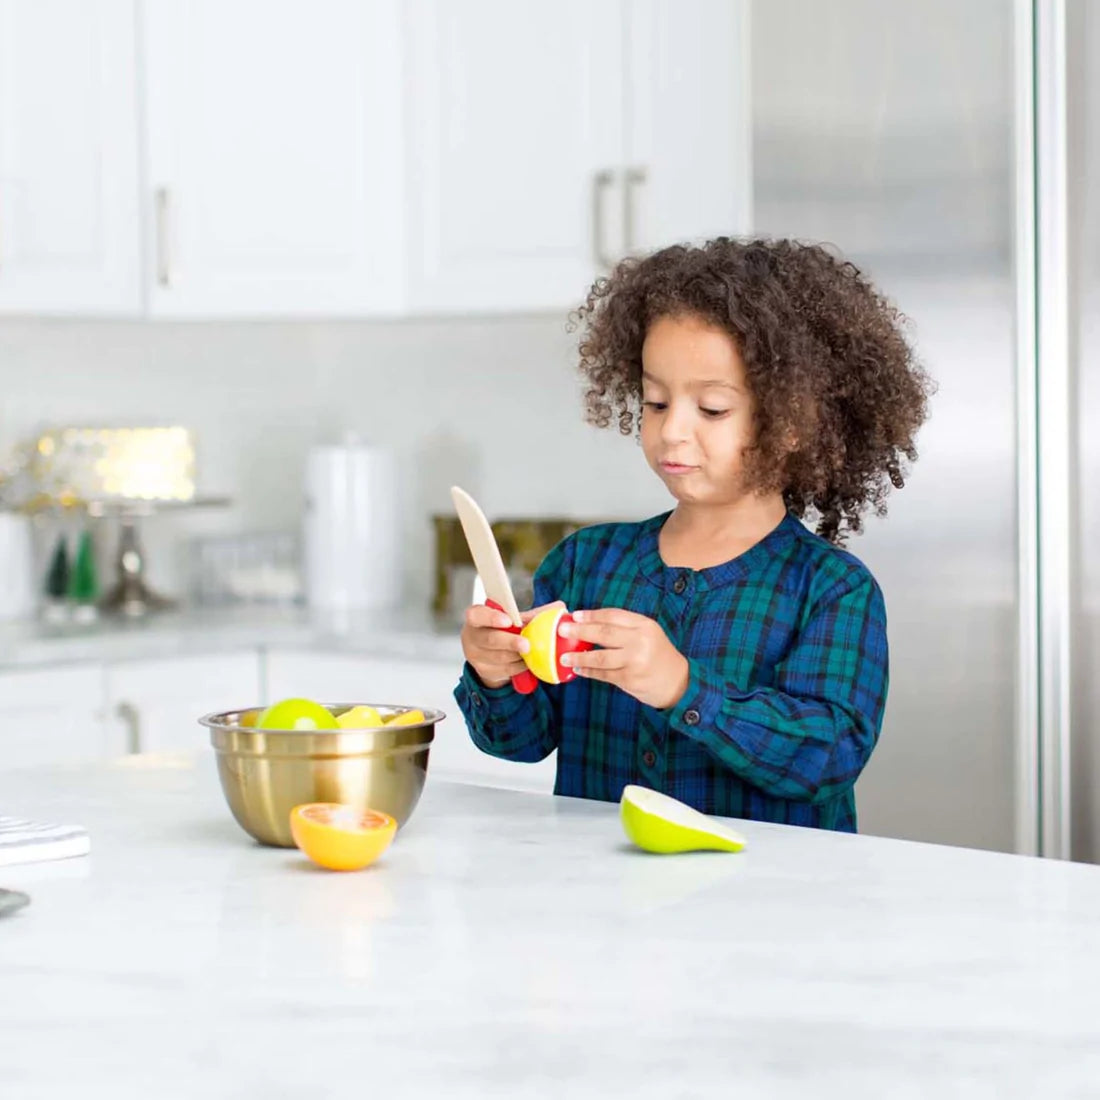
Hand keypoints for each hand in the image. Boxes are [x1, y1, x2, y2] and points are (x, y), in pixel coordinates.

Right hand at [461, 601, 565, 688]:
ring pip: (499, 658)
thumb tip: (560, 607)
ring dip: (517, 656)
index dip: (492, 618)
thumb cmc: (502, 628)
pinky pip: (504, 670)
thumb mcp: (512, 618)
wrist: (486, 650)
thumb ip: (532, 614)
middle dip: (510, 642)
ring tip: (531, 651)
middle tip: (526, 645)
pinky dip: (518, 666)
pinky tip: (526, 662)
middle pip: (490, 640)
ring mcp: (475, 655)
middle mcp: (472, 636)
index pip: (478, 615)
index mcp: (476, 617)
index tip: (509, 620)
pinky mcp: (483, 671)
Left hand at [558, 608, 689, 708]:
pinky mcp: (630, 679)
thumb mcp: (648, 634)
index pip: (614, 616)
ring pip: (601, 657)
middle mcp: (641, 641)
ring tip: (564, 657)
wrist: (678, 682)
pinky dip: (589, 672)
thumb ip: (624, 629)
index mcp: (645, 625)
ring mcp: (635, 661)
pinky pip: (604, 674)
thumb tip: (589, 624)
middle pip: (604, 633)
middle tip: (562, 630)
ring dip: (579, 657)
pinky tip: (579, 669)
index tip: (575, 615)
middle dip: (580, 631)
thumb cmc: (657, 655)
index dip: (592, 615)